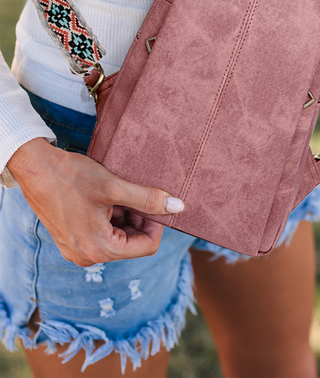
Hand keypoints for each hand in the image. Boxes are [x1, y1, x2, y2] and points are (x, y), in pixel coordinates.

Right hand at [7, 138, 183, 266]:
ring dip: (124, 216)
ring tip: (117, 192)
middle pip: (131, 243)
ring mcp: (77, 250)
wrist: (35, 168)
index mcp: (99, 249)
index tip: (154, 202)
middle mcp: (87, 256)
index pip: (146, 246)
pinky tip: (105, 196)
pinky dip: (110, 216)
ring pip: (117, 237)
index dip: (156, 223)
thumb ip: (148, 199)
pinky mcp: (71, 240)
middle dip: (138, 218)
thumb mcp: (114, 187)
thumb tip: (177, 208)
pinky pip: (101, 234)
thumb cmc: (72, 177)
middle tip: (135, 193)